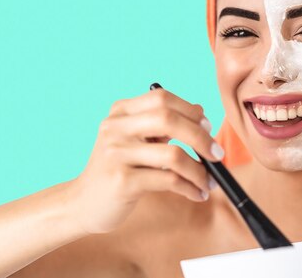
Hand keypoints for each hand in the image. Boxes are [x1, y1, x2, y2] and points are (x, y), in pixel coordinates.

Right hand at [65, 88, 222, 234]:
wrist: (84, 203)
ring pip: (172, 155)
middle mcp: (115, 128)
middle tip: (217, 154)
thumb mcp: (136, 140)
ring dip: (199, 170)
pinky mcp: (121, 181)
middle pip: (168, 119)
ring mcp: (116, 154)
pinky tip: (197, 193)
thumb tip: (200, 111)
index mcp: (120, 112)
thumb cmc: (118, 169)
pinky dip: (189, 187)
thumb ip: (162, 125)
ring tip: (209, 182)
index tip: (207, 126)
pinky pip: (168, 180)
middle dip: (200, 137)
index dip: (189, 110)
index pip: (161, 98)